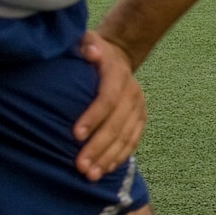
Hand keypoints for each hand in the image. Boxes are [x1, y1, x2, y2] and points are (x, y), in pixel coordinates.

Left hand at [73, 31, 144, 179]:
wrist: (116, 55)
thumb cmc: (89, 50)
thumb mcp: (85, 40)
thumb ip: (85, 44)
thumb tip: (90, 51)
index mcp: (117, 73)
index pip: (108, 98)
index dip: (94, 117)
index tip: (75, 135)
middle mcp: (132, 91)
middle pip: (118, 123)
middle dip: (99, 146)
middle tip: (80, 166)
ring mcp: (138, 106)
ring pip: (126, 136)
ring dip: (108, 157)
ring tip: (90, 175)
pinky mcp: (140, 118)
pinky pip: (133, 141)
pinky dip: (119, 156)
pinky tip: (105, 169)